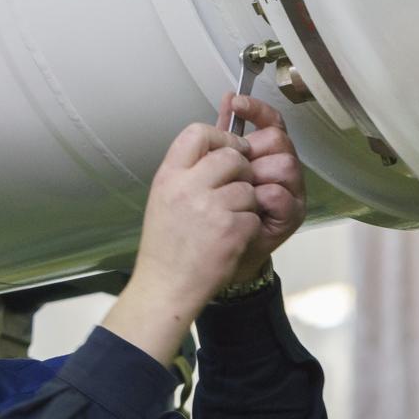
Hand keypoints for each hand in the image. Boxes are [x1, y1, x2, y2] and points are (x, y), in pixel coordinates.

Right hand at [102, 123, 261, 365]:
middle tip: (233, 188)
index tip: (226, 150)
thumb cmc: (166, 245)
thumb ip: (187, 170)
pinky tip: (229, 238)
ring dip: (245, 202)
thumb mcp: (164, 197)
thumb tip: (214, 145)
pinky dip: (248, 226)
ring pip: (248, 186)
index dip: (219, 137)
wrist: (166, 285)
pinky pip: (254, 213)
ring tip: (225, 220)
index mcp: (169, 177)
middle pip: (232, 155)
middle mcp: (187, 187)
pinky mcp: (232, 228)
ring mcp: (211, 207)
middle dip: (241, 170)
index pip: (197, 132)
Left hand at [217, 93, 305, 282]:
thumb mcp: (209, 170)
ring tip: (237, 191)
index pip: (269, 121)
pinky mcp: (291, 216)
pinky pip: (279, 195)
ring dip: (255, 175)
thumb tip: (227, 98)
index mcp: (262, 154)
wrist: (207, 258)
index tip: (236, 103)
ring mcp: (289, 191)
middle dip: (252, 149)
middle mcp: (280, 169)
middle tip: (232, 168)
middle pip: (278, 140)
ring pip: (284, 165)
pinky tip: (247, 207)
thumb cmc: (210, 214)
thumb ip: (220, 135)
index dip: (256, 109)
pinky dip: (260, 199)